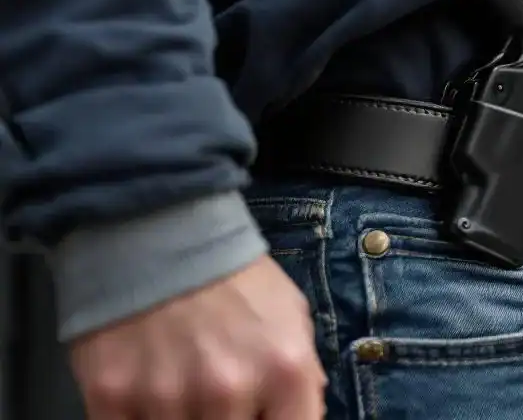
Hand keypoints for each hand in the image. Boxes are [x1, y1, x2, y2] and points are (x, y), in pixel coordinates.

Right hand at [70, 255, 326, 419]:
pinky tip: (148, 392)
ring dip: (184, 416)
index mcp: (284, 369)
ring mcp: (167, 398)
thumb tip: (302, 413)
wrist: (157, 229)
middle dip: (231, 418)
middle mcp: (229, 390)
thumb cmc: (231, 276)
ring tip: (184, 383)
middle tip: (221, 395)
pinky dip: (141, 417)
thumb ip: (303, 373)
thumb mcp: (291, 315)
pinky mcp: (112, 398)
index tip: (262, 413)